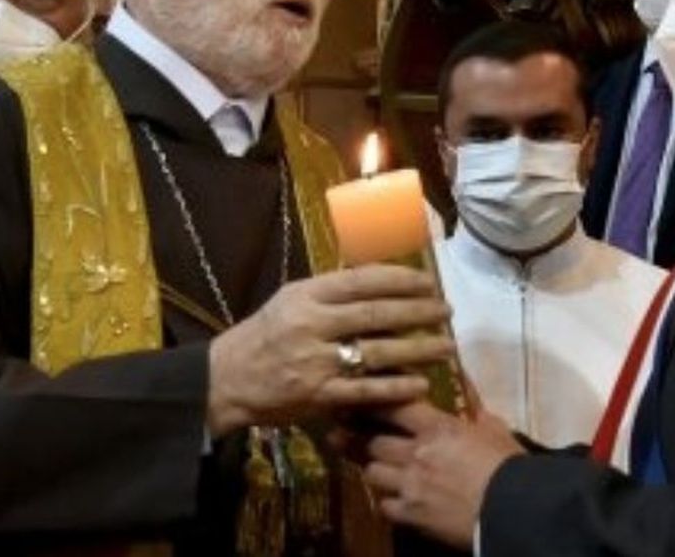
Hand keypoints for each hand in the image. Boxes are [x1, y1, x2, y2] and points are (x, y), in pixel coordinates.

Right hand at [207, 265, 453, 434]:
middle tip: (446, 311)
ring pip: (377, 351)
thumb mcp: (291, 301)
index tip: (430, 282)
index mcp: (306, 296)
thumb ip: (330, 291)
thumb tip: (378, 278)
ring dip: (418, 349)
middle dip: (418, 311)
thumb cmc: (265, 335)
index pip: (362, 281)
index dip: (400, 279)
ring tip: (446, 346)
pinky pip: (365, 390)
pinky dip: (396, 386)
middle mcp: (312, 325)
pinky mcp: (318, 395)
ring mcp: (316, 362)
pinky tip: (421, 383)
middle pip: (376, 314)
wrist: (227, 379)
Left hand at [363, 401, 524, 548]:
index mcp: (437, 428)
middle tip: (376, 445)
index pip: (395, 409)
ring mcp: (410, 485)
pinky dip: (389, 504)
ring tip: (386, 474)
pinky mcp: (411, 514)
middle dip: (375, 443)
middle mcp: (416, 453)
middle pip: (375, 443)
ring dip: (379, 472)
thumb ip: (479, 415)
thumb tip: (474, 405)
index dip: (378, 407)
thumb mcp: (497, 431)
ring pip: (373, 472)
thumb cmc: (509, 466)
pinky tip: (397, 503)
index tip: (368, 406)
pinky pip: (384, 506)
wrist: (514, 509)